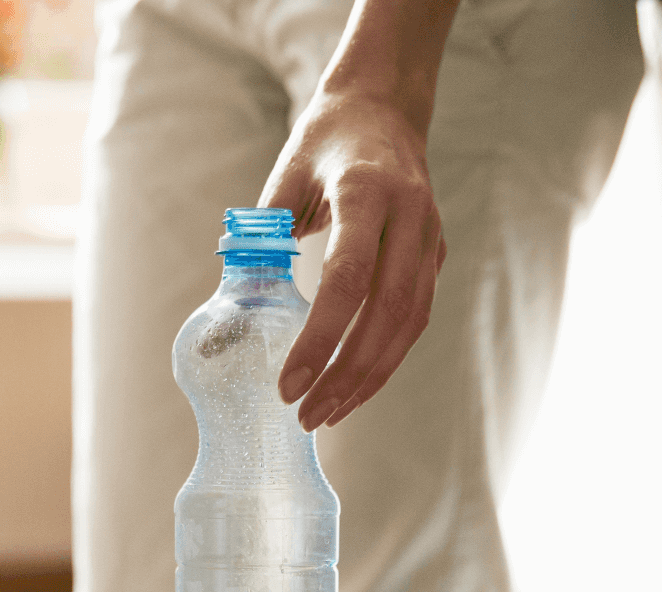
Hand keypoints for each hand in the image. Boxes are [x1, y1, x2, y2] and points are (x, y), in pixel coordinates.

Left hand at [262, 90, 446, 430]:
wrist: (385, 106)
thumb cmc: (324, 142)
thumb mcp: (284, 176)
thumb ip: (260, 240)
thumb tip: (225, 318)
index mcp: (367, 192)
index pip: (346, 280)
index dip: (319, 339)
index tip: (290, 384)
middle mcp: (410, 217)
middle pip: (387, 313)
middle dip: (347, 374)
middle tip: (307, 415)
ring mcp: (430, 237)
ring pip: (409, 324)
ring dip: (370, 377)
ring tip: (329, 412)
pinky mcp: (435, 254)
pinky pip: (415, 317)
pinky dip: (386, 357)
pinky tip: (355, 384)